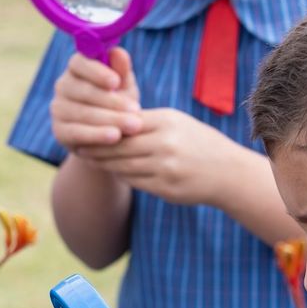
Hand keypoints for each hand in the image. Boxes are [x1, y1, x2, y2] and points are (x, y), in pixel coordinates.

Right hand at [50, 48, 143, 151]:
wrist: (110, 136)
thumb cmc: (119, 102)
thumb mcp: (124, 86)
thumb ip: (122, 70)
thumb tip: (118, 52)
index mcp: (77, 67)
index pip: (79, 63)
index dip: (96, 71)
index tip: (116, 82)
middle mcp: (63, 86)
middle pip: (83, 90)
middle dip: (111, 101)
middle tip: (136, 111)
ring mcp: (58, 109)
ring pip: (82, 112)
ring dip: (109, 119)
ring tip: (133, 126)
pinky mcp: (59, 131)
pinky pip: (77, 133)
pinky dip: (97, 135)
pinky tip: (115, 137)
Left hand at [75, 108, 239, 204]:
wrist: (228, 173)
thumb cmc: (197, 142)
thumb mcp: (175, 122)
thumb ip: (144, 121)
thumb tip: (107, 119)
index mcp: (167, 122)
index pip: (124, 122)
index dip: (102, 125)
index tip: (85, 125)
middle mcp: (165, 144)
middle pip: (119, 145)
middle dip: (96, 146)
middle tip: (78, 145)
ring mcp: (165, 168)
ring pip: (122, 165)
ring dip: (103, 163)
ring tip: (89, 158)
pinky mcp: (164, 188)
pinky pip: (133, 181)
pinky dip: (119, 175)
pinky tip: (111, 170)